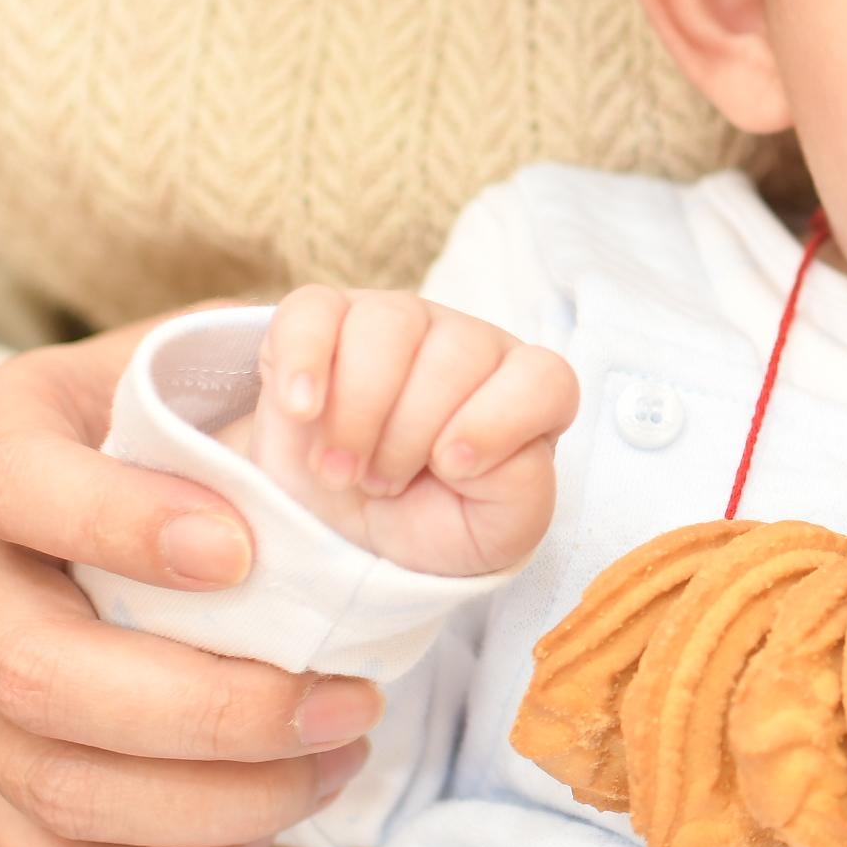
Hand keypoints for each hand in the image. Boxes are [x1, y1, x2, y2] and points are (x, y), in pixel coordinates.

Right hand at [0, 320, 381, 846]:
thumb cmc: (114, 435)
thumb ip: (232, 365)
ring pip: (54, 784)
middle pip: (36, 674)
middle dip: (210, 708)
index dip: (122, 523)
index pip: (18, 487)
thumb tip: (344, 376)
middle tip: (345, 700)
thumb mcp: (150, 367)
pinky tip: (260, 834)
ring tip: (333, 760)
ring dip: (217, 799)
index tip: (244, 552)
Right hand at [248, 286, 576, 576]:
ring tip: (339, 469)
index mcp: (523, 393)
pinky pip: (315, 312)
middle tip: (382, 485)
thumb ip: (520, 493)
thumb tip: (468, 453)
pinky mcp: (324, 319)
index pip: (544, 379)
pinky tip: (302, 410)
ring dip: (359, 412)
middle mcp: (467, 344)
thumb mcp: (492, 534)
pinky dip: (305, 362)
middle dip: (411, 435)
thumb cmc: (427, 522)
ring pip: (389, 325)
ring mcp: (396, 321)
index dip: (499, 423)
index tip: (451, 468)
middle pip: (459, 354)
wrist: (339, 529)